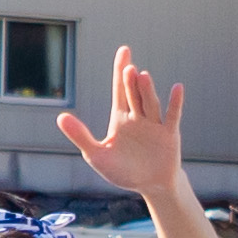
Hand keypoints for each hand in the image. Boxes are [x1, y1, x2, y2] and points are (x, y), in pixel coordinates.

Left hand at [49, 49, 189, 199]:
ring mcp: (155, 125)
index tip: (124, 51)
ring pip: (150, 104)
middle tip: (128, 68)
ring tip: (142, 76)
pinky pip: (172, 117)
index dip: (120, 70)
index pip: (119, 90)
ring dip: (147, 91)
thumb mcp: (97, 155)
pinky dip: (175, 103)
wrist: (150, 186)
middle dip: (131, 82)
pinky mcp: (169, 135)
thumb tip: (60, 116)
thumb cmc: (123, 171)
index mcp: (121, 118)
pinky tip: (177, 88)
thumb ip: (80, 136)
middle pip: (134, 95)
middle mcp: (139, 117)